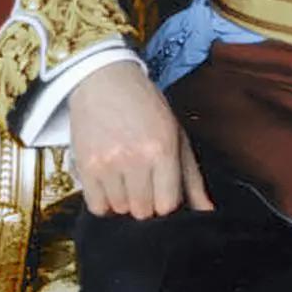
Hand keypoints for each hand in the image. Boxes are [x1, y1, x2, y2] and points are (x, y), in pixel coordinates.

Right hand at [66, 65, 207, 219]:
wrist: (103, 79)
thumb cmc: (143, 105)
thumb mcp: (176, 133)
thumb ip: (191, 177)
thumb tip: (207, 211)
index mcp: (162, 149)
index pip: (167, 205)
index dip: (166, 202)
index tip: (163, 192)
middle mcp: (134, 158)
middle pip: (143, 211)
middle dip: (146, 203)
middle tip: (143, 182)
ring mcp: (107, 163)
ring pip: (119, 209)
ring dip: (124, 201)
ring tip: (124, 177)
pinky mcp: (85, 166)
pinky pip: (96, 206)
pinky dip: (103, 201)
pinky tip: (109, 183)